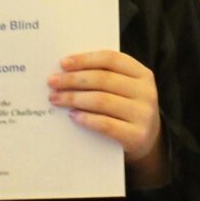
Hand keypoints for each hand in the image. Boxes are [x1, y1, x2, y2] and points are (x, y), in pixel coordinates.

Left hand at [50, 49, 167, 186]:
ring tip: (56, 98)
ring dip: (74, 98)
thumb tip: (66, 70)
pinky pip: (105, 124)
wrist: (146, 141)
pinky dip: (86, 118)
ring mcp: (144, 115)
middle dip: (73, 79)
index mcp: (143, 74)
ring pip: (102, 100)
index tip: (62, 63)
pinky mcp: (137, 136)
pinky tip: (72, 115)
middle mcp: (146, 92)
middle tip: (52, 82)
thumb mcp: (124, 88)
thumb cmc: (126, 109)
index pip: (111, 59)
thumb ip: (104, 76)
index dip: (85, 59)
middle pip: (103, 79)